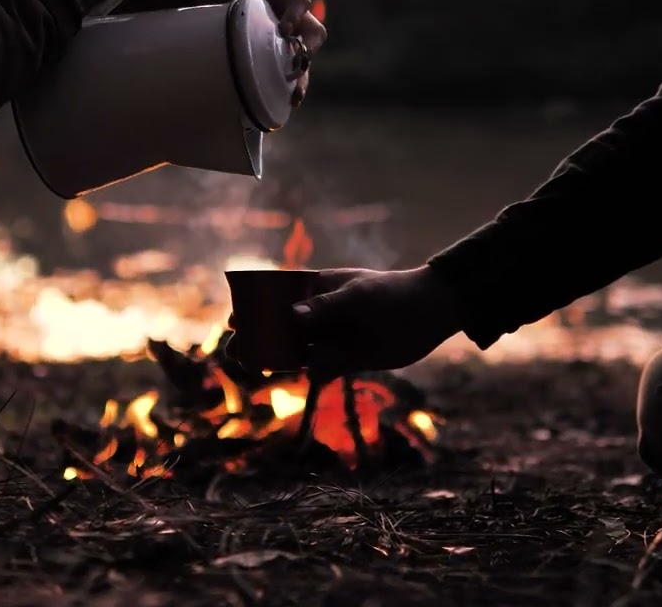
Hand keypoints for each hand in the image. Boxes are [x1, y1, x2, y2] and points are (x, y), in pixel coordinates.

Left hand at [111, 0, 326, 106]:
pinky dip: (288, 91)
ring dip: (303, 79)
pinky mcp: (271, 63)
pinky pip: (286, 78)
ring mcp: (280, 44)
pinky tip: (283, 105)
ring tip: (294, 96)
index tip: (283, 29)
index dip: (296, 15)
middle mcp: (287, 20)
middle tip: (297, 62)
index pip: (300, 2)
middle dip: (309, 49)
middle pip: (312, 34)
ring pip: (303, 61)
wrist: (196, 9)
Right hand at [225, 266, 461, 377]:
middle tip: (234, 351)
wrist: (428, 314)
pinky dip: (315, 372)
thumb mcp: (356, 296)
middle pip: (280, 327)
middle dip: (257, 337)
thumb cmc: (390, 293)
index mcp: (317, 289)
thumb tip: (292, 315)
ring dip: (277, 359)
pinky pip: (321, 368)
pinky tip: (312, 373)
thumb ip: (324, 307)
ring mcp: (332, 337)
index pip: (277, 296)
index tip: (234, 319)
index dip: (254, 308)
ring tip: (253, 367)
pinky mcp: (346, 359)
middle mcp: (320, 314)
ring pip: (296, 350)